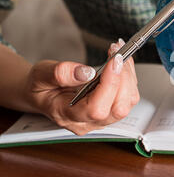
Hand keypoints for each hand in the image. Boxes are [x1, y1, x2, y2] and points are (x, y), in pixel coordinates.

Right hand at [24, 39, 139, 134]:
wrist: (43, 93)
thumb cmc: (41, 87)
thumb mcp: (40, 75)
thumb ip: (60, 74)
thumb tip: (87, 72)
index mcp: (68, 116)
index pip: (96, 109)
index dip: (110, 85)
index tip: (113, 60)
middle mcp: (89, 122)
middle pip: (118, 108)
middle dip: (123, 78)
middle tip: (117, 54)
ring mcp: (102, 119)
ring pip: (128, 102)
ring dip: (129, 75)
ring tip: (120, 53)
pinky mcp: (112, 110)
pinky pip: (129, 96)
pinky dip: (129, 77)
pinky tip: (122, 62)